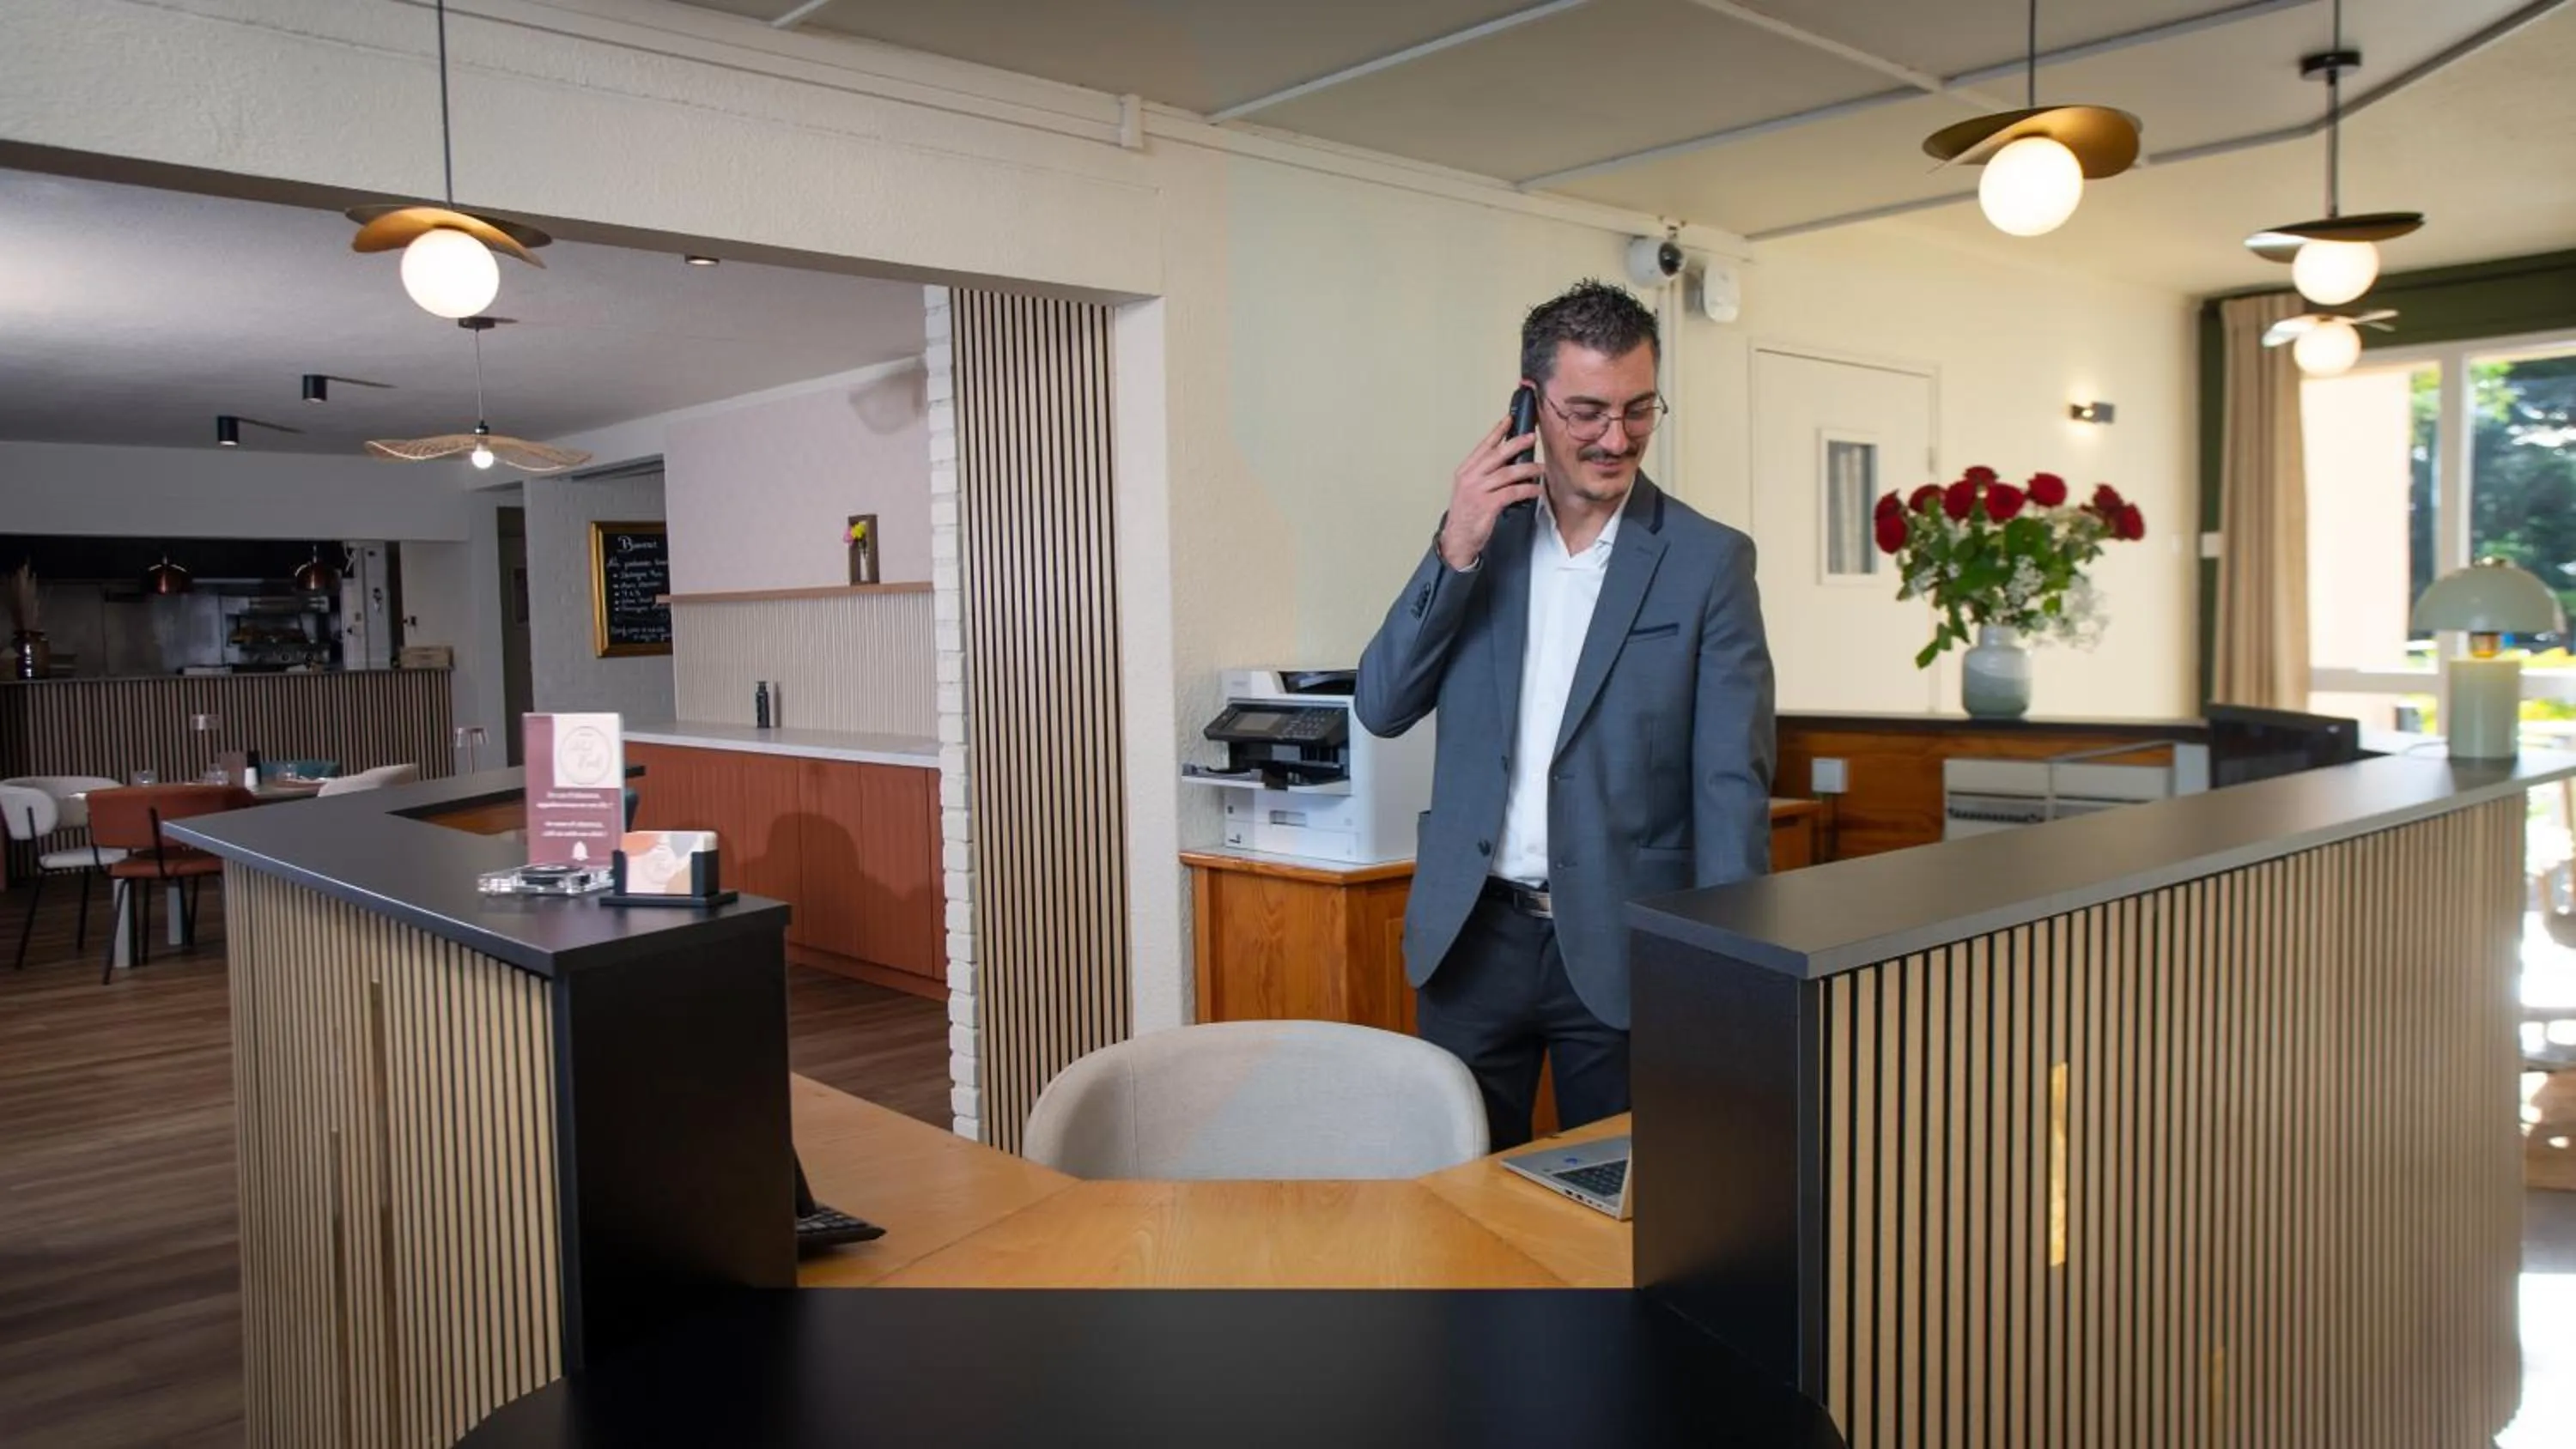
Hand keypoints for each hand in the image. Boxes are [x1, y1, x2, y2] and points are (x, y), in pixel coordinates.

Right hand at [1438, 417, 1543, 569]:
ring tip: (1540, 468)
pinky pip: (1513, 492)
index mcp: (1465, 471)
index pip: (1483, 446)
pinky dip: (1527, 490)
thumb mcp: (1469, 489)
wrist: (1457, 539)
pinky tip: (1536, 489)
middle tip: (1531, 437)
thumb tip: (1507, 463)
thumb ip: (1483, 475)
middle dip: (1516, 444)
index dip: (1497, 431)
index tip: (1509, 419)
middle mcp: (1471, 478)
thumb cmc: (1465, 515)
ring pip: (1508, 473)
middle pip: (1497, 455)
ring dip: (1528, 469)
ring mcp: (1479, 491)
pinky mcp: (1488, 505)